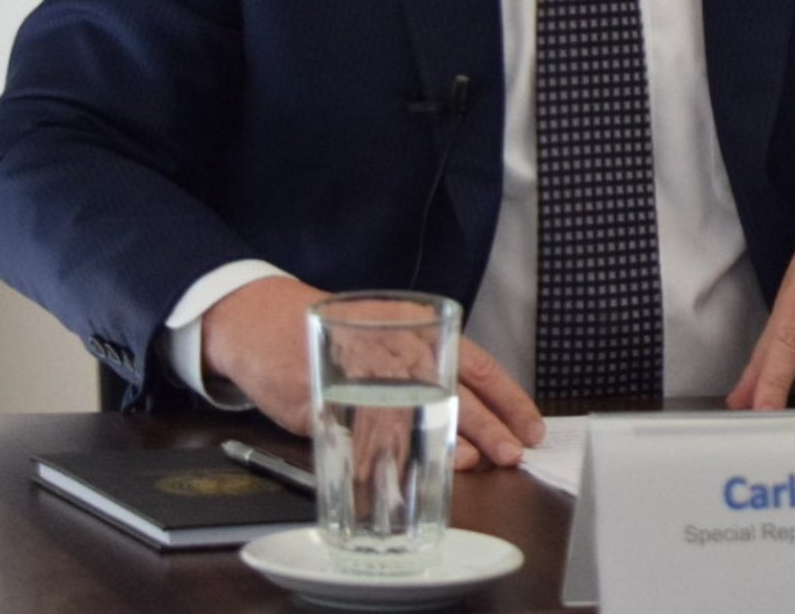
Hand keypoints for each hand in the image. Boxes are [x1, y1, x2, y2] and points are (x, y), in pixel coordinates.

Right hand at [199, 276, 545, 469]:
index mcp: (421, 327)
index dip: (510, 400)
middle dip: (487, 428)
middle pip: (456, 391)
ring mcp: (363, 373)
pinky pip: (364, 432)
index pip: (480, 364)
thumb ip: (426, 377)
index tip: (532, 429)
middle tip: (511, 455)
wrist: (262, 319)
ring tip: (470, 466)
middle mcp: (399, 346)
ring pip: (416, 414)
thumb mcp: (390, 339)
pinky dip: (384, 457)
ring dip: (443, 445)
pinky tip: (402, 475)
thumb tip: (469, 435)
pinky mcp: (327, 398)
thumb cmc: (338, 333)